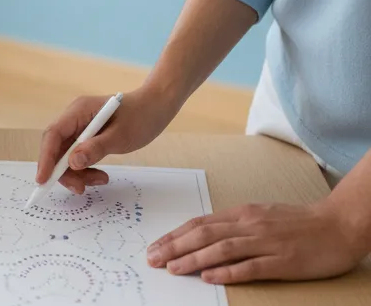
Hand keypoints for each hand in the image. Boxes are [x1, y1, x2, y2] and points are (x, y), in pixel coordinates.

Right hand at [36, 87, 177, 192]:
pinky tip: (100, 175)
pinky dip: (85, 168)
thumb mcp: (121, 136)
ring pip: (67, 154)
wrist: (155, 107)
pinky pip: (78, 154)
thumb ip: (96, 149)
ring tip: (100, 180)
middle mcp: (75, 117)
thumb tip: (72, 163)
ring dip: (78, 172)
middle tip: (80, 189)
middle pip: (57, 147)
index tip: (43, 180)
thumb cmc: (141, 117)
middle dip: (63, 170)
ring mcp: (80, 126)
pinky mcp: (87, 135)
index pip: (53, 134)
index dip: (46, 158)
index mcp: (79, 110)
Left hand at [146, 200, 366, 283]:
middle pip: (204, 234)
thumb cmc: (298, 222)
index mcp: (242, 213)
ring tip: (173, 269)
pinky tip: (210, 277)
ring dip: (194, 259)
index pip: (200, 223)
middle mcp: (249, 225)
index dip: (175, 235)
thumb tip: (205, 235)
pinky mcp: (283, 261)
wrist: (337, 225)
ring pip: (222, 249)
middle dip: (175, 246)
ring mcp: (266, 242)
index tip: (155, 246)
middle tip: (153, 259)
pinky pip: (251, 266)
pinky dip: (228, 271)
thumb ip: (235, 224)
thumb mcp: (261, 216)